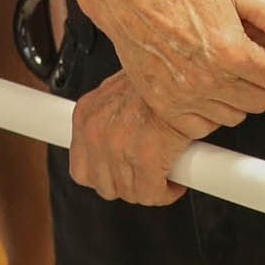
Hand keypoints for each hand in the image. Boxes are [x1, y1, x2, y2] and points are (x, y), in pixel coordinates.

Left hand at [66, 74, 191, 206]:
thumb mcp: (120, 89)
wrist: (182, 70)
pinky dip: (166, 192)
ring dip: (148, 188)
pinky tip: (174, 181)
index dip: (104, 174)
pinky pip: (151, 194)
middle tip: (145, 174)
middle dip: (128, 184)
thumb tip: (120, 136)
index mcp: (86, 115)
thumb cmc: (158, 76)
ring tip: (162, 174)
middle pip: (104, 185)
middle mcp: (96, 133)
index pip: (81, 167)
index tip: (118, 172)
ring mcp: (118, 148)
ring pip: (129, 192)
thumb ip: (112, 115)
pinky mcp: (145, 160)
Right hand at [77, 0, 264, 138]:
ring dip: (233, 97)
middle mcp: (210, 81)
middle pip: (260, 101)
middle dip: (256, 78)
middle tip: (237, 54)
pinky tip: (199, 84)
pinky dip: (206, 111)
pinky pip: (201, 127)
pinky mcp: (164, 106)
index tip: (258, 45)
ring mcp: (185, 97)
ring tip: (217, 67)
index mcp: (233, 52)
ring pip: (234, 117)